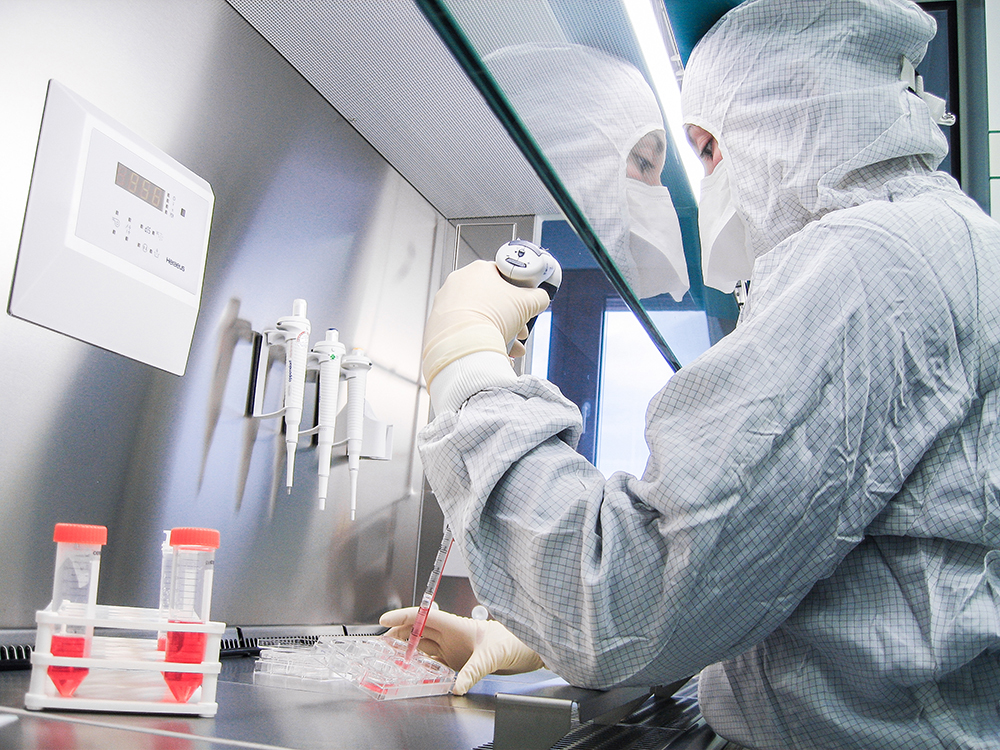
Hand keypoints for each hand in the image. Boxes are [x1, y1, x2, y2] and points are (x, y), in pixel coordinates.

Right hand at [379, 606, 544, 694]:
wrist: (527, 650)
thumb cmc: (514, 643)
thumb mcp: (493, 656)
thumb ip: (473, 671)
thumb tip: (457, 686)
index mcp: (457, 624)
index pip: (424, 616)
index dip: (403, 616)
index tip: (385, 619)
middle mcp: (452, 635)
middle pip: (418, 630)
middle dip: (398, 634)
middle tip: (380, 643)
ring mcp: (453, 648)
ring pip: (423, 646)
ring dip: (407, 650)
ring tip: (390, 656)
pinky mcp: (457, 661)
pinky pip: (433, 661)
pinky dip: (421, 664)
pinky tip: (413, 670)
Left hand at [422, 261, 549, 386]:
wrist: (463, 346)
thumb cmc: (490, 319)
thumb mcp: (527, 304)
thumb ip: (538, 297)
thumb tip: (540, 298)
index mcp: (478, 270)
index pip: (503, 276)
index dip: (519, 293)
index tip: (525, 306)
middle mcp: (458, 283)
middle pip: (492, 299)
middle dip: (510, 318)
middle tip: (520, 330)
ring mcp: (445, 304)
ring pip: (479, 317)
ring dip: (498, 332)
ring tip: (510, 347)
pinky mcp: (438, 324)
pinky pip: (465, 330)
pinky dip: (478, 339)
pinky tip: (492, 351)